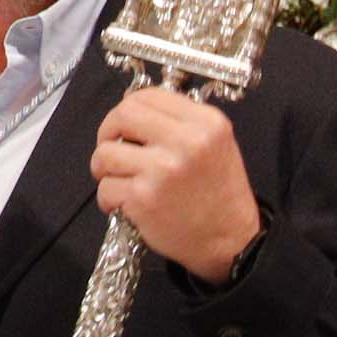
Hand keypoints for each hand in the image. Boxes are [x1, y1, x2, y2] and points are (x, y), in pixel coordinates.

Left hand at [90, 84, 261, 284]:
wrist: (233, 241)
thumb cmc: (220, 193)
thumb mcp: (216, 144)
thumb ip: (180, 123)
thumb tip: (133, 112)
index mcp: (205, 122)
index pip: (148, 96)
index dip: (127, 109)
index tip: (125, 127)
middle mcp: (186, 141)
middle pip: (122, 115)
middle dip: (107, 132)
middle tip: (111, 148)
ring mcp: (162, 170)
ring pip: (105, 154)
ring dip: (104, 169)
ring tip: (120, 180)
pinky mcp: (144, 198)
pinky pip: (106, 188)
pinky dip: (109, 199)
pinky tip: (126, 205)